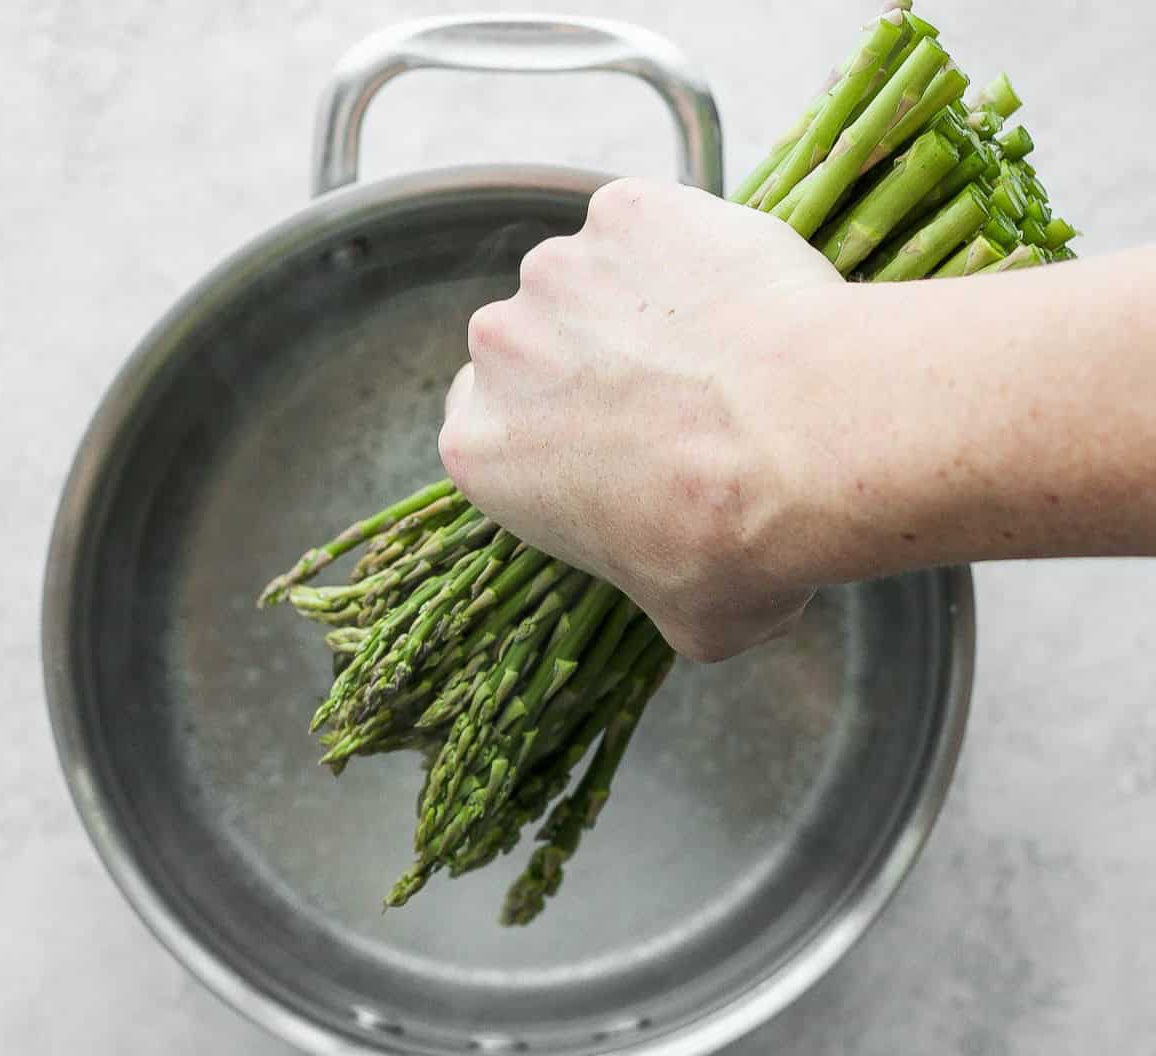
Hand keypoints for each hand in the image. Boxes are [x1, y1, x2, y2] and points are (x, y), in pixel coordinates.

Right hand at [440, 177, 842, 660]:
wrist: (802, 444)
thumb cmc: (728, 547)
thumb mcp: (679, 618)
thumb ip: (648, 584)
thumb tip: (689, 589)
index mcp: (479, 451)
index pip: (488, 428)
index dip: (545, 434)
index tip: (596, 442)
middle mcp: (498, 351)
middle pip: (530, 349)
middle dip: (583, 368)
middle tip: (668, 399)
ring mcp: (560, 270)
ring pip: (589, 281)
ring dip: (634, 306)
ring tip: (714, 347)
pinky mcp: (628, 211)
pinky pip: (650, 227)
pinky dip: (685, 251)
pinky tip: (735, 296)